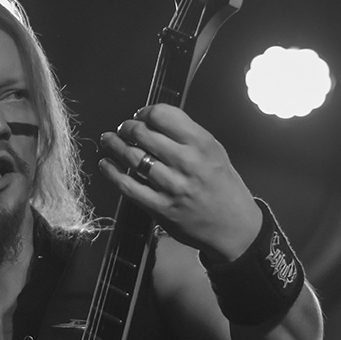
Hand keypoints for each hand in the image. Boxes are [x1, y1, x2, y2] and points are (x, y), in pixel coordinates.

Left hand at [99, 103, 261, 259]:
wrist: (234, 227)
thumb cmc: (224, 188)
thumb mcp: (215, 152)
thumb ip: (187, 136)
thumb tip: (154, 122)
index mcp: (202, 144)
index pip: (163, 115)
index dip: (145, 112)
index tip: (140, 115)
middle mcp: (187, 163)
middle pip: (143, 134)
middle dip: (127, 127)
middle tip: (123, 128)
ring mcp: (172, 186)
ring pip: (132, 158)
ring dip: (114, 145)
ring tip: (108, 140)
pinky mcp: (160, 208)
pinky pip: (128, 186)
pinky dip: (112, 173)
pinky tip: (106, 164)